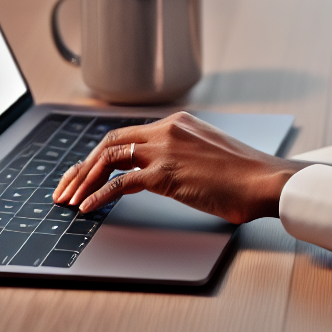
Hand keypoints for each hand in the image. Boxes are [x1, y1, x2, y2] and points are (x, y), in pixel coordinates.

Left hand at [51, 112, 297, 223]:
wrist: (265, 181)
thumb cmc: (246, 174)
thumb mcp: (209, 153)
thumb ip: (184, 154)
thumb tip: (162, 174)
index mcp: (178, 122)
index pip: (127, 135)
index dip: (100, 156)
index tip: (85, 173)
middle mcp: (168, 130)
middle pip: (110, 143)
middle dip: (82, 166)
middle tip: (66, 188)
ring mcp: (166, 150)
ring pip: (109, 159)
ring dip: (84, 180)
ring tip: (70, 200)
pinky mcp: (167, 174)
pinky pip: (121, 183)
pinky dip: (99, 196)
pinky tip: (88, 208)